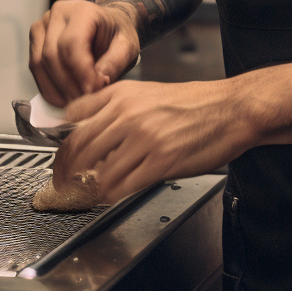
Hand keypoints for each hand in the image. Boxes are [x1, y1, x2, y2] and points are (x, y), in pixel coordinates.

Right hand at [29, 0, 140, 104]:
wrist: (106, 25)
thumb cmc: (117, 35)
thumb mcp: (128, 46)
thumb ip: (116, 62)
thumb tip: (98, 80)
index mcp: (81, 10)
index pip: (71, 44)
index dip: (81, 73)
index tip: (95, 92)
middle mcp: (56, 14)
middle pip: (51, 55)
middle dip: (68, 85)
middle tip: (85, 104)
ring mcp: (41, 26)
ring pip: (38, 64)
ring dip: (56, 90)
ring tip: (76, 105)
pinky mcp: (35, 41)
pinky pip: (34, 69)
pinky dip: (48, 88)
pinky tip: (64, 99)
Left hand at [52, 79, 253, 202]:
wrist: (231, 109)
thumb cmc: (195, 104)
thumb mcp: (147, 93)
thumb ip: (116, 107)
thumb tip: (88, 128)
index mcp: (121, 94)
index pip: (73, 117)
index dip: (61, 141)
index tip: (60, 156)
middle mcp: (127, 113)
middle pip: (78, 146)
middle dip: (64, 171)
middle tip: (61, 183)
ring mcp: (143, 138)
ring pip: (97, 170)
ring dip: (85, 188)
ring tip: (83, 195)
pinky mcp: (160, 162)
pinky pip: (121, 185)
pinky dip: (108, 195)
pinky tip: (106, 197)